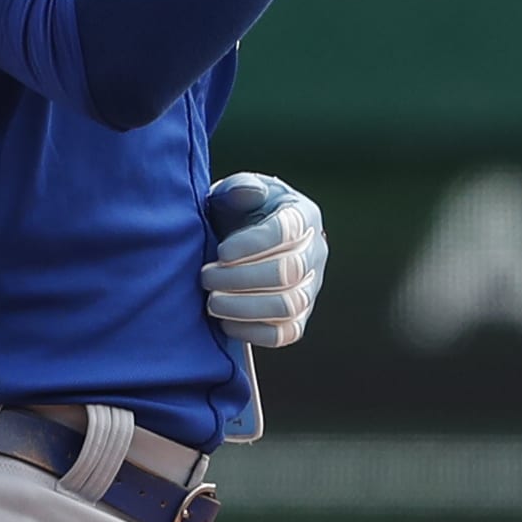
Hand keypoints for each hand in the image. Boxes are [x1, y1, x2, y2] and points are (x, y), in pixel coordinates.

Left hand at [201, 173, 327, 347]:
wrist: (240, 242)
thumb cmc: (237, 213)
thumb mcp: (235, 192)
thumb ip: (240, 187)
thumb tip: (248, 192)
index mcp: (304, 215)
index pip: (287, 231)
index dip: (253, 244)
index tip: (221, 252)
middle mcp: (315, 252)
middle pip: (289, 272)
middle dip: (242, 278)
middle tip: (206, 277)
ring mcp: (310, 288)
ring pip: (289, 306)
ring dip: (245, 307)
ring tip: (212, 302)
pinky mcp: (299, 318)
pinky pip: (285, 334)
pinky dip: (253, 332)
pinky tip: (225, 322)